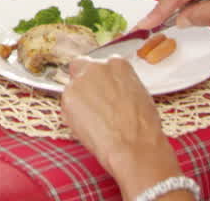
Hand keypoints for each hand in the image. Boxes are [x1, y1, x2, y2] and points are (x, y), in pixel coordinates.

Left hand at [61, 56, 182, 197]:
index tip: (102, 90)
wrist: (133, 146)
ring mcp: (80, 81)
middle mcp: (96, 67)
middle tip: (92, 102)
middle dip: (84, 82)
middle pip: (80, 67)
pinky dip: (73, 115)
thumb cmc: (142, 126)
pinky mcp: (68, 98)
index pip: (101, 64)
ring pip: (72, 88)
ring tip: (94, 121)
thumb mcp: (139, 94)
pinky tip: (88, 127)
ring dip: (79, 101)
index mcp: (117, 64)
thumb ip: (121, 84)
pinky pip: (67, 105)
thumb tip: (114, 89)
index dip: (100, 79)